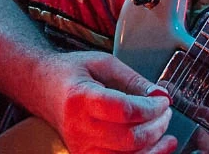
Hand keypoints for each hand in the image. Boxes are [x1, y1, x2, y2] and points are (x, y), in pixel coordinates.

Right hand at [39, 51, 177, 153]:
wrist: (43, 88)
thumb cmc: (72, 73)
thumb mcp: (103, 63)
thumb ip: (133, 79)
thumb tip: (161, 95)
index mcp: (81, 98)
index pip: (123, 110)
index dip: (150, 107)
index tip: (163, 100)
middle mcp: (79, 128)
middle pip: (128, 139)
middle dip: (156, 126)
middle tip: (165, 113)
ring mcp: (80, 147)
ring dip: (153, 148)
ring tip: (165, 132)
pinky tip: (155, 149)